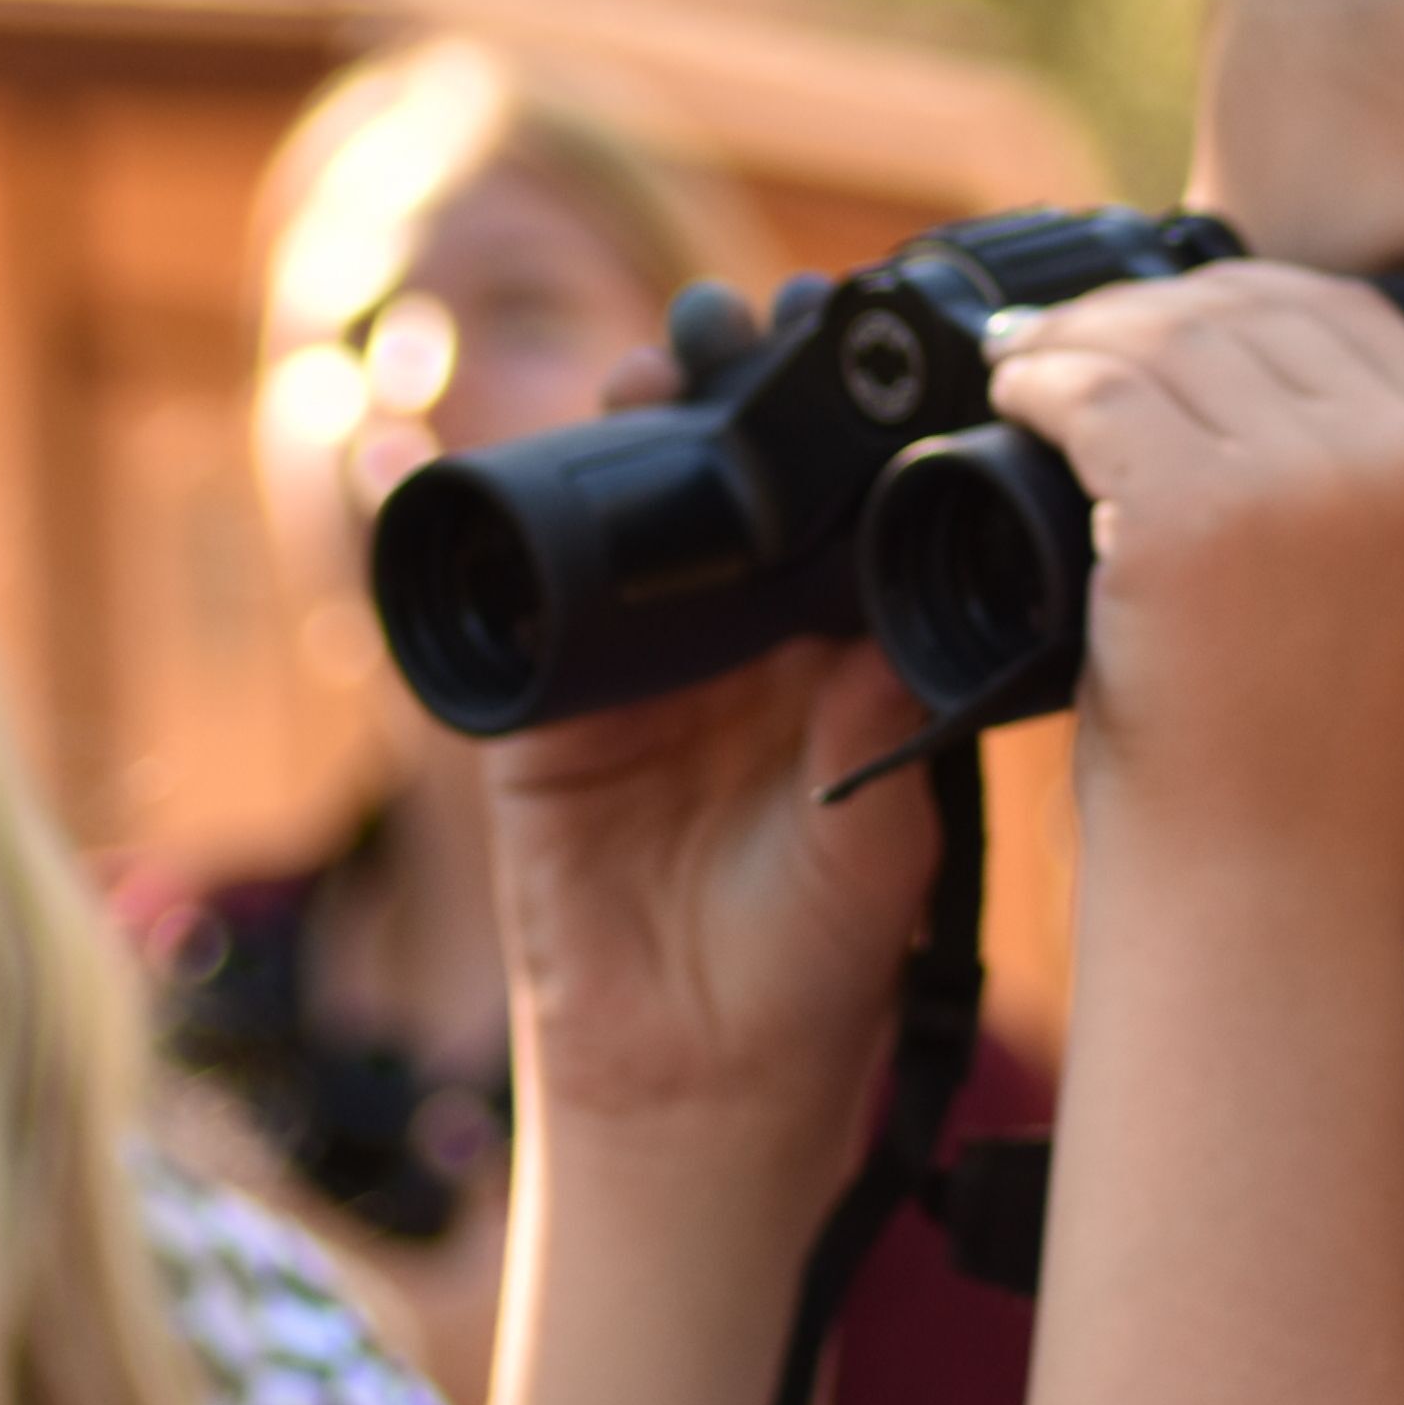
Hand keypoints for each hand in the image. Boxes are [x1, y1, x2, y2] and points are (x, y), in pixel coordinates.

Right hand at [480, 366, 942, 1177]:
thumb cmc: (818, 960)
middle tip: (740, 324)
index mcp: (837, 654)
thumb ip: (876, 730)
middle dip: (733, 390)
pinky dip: (516, 527)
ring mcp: (639, 667)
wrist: (704, 1080)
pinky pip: (523, 601)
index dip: (845, 424)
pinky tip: (529, 460)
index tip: (857, 345)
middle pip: (734, 482)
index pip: (841, 506)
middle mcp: (742, 643)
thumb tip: (887, 613)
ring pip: (631, 516)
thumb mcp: (879, 836)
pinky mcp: (545, 711)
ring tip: (655, 368)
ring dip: (636, 429)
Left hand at [986, 263, 1403, 881]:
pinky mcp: (1194, 514)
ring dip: (1078, 337)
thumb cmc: (1316, 761)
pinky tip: (1011, 393)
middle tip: (1069, 335)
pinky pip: (1094, 392)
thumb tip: (1340, 379)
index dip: (1240, 301)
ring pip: (1165, 341)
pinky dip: (1038, 380)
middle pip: (1251, 314)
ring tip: (1026, 361)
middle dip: (1147, 312)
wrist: (1264, 888)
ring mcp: (1305, 481)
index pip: (1352, 316)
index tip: (1168, 319)